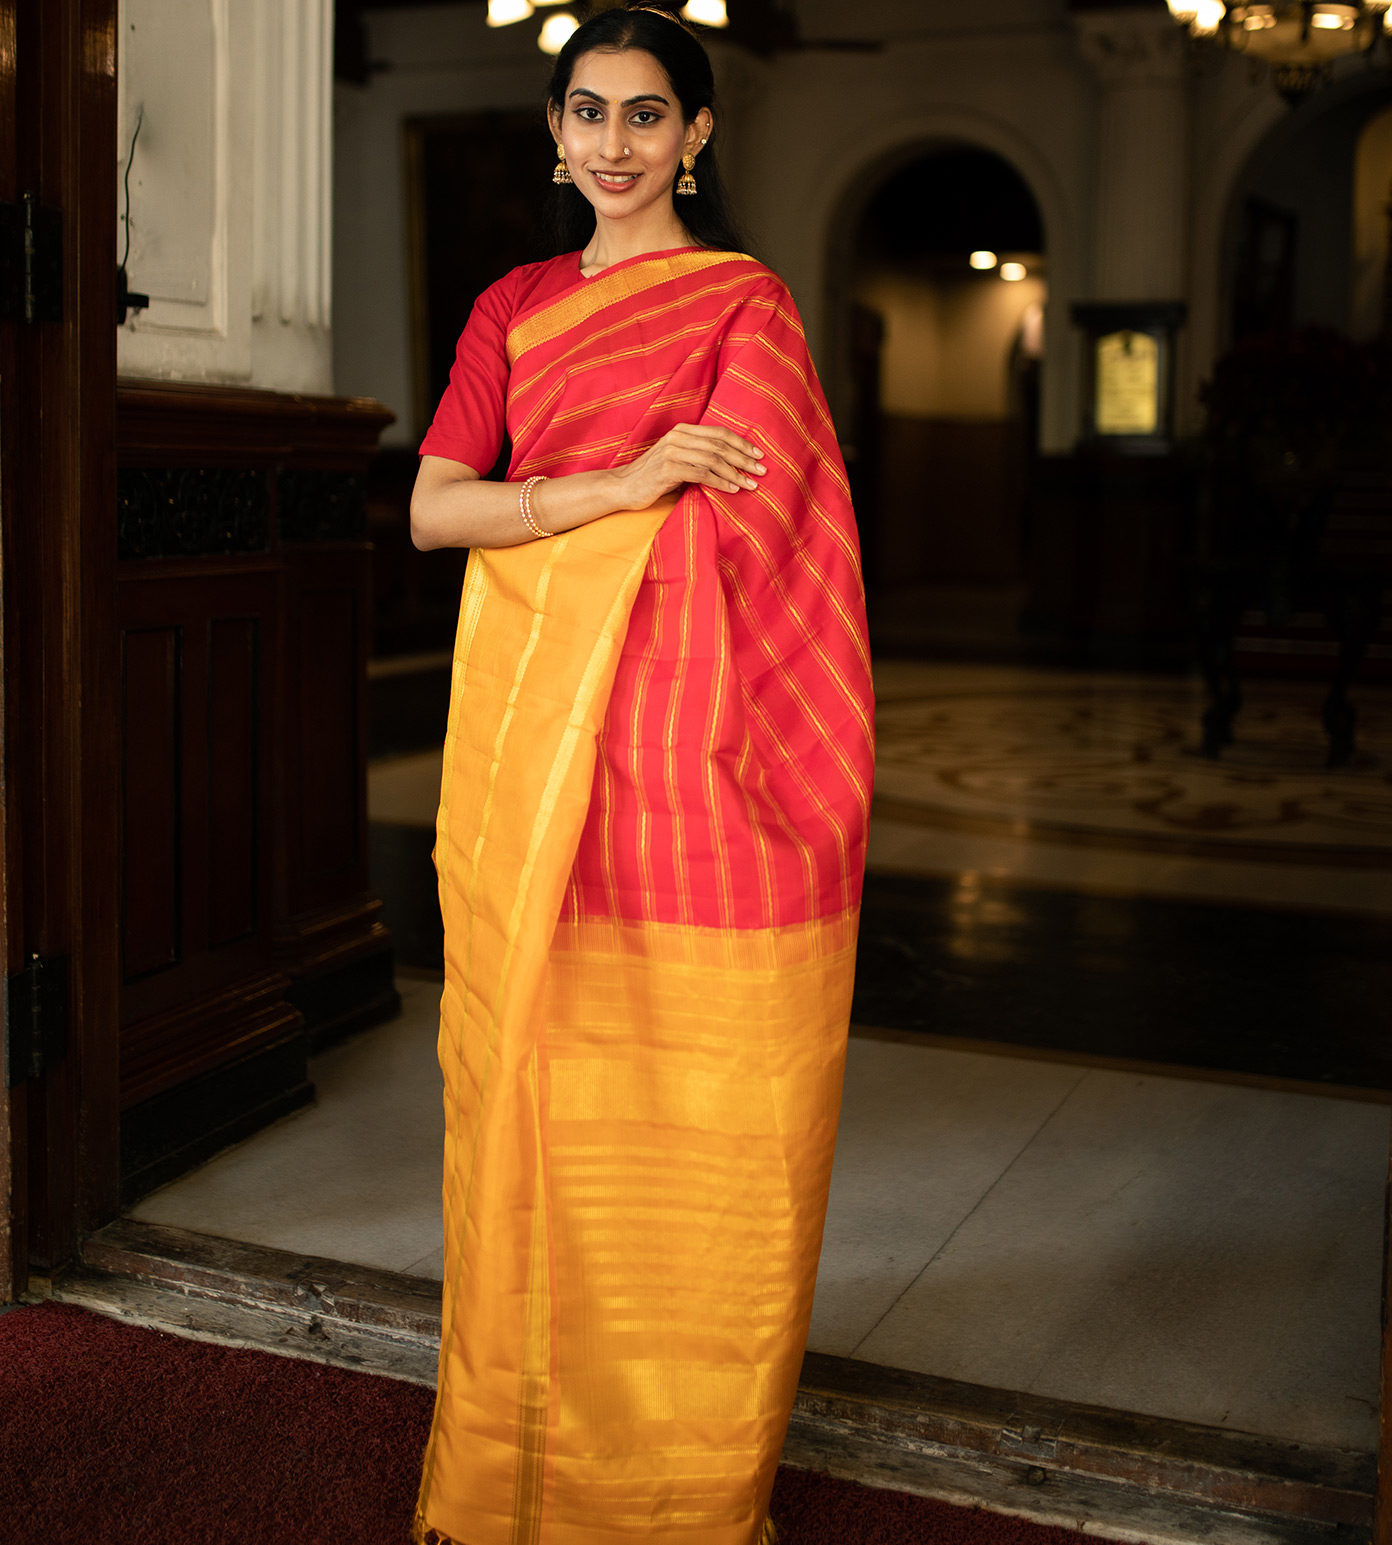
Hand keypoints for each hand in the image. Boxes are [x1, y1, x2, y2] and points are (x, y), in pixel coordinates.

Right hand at [609, 424, 765, 509]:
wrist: (622, 488)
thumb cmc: (653, 477)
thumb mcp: (678, 460)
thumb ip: (699, 455)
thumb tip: (731, 462)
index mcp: (683, 431)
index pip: (719, 433)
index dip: (742, 443)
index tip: (759, 454)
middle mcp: (678, 437)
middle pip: (720, 445)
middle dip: (744, 458)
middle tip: (762, 471)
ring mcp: (672, 452)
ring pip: (713, 459)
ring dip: (736, 473)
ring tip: (751, 484)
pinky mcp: (667, 469)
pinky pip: (701, 474)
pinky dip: (720, 482)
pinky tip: (732, 489)